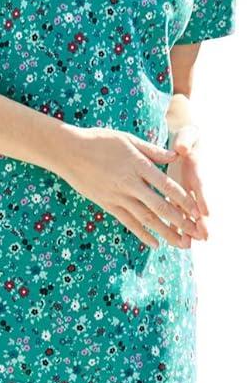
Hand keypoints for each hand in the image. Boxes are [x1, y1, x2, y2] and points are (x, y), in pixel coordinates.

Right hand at [57, 124, 205, 249]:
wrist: (68, 151)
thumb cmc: (99, 140)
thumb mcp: (127, 139)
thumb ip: (152, 151)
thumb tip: (176, 157)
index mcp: (137, 164)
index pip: (166, 186)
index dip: (183, 200)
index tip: (197, 211)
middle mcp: (129, 183)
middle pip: (159, 206)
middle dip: (179, 222)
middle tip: (195, 234)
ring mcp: (117, 196)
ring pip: (145, 218)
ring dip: (165, 232)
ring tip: (180, 244)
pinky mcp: (107, 204)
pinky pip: (127, 222)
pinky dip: (142, 234)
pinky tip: (154, 244)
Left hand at [165, 125, 208, 240]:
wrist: (187, 141)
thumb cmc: (187, 137)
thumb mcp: (187, 136)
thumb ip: (185, 141)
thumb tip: (182, 148)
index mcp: (197, 169)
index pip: (201, 185)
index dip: (203, 198)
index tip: (206, 212)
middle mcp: (195, 184)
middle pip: (198, 205)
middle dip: (200, 221)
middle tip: (203, 237)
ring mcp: (188, 192)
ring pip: (189, 214)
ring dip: (188, 229)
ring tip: (186, 245)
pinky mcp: (180, 197)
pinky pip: (178, 213)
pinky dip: (177, 227)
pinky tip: (176, 242)